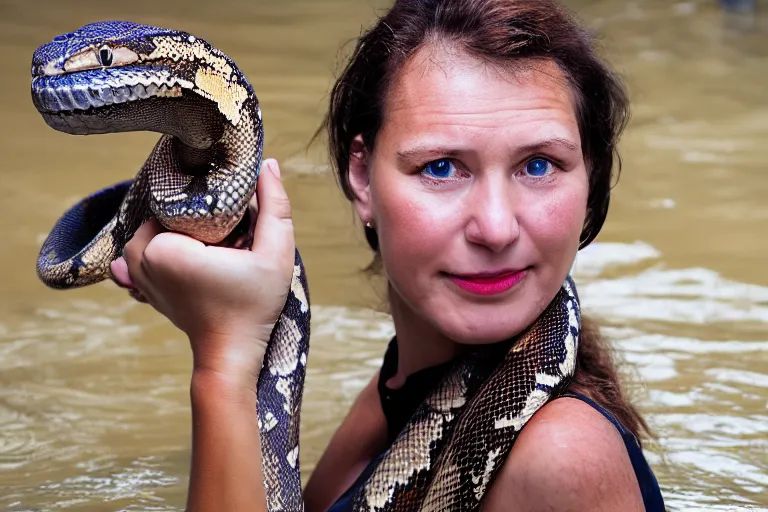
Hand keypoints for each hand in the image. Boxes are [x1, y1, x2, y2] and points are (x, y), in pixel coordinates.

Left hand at [110, 159, 294, 384]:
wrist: (231, 354)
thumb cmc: (254, 306)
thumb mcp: (276, 254)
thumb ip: (274, 206)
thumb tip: (268, 163)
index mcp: (164, 247)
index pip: (177, 198)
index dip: (203, 196)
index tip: (229, 208)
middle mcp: (142, 260)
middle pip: (161, 212)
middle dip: (188, 212)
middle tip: (222, 226)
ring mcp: (139, 277)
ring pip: (149, 231)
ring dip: (173, 229)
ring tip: (209, 239)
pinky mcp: (143, 289)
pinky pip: (139, 255)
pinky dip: (157, 249)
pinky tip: (187, 253)